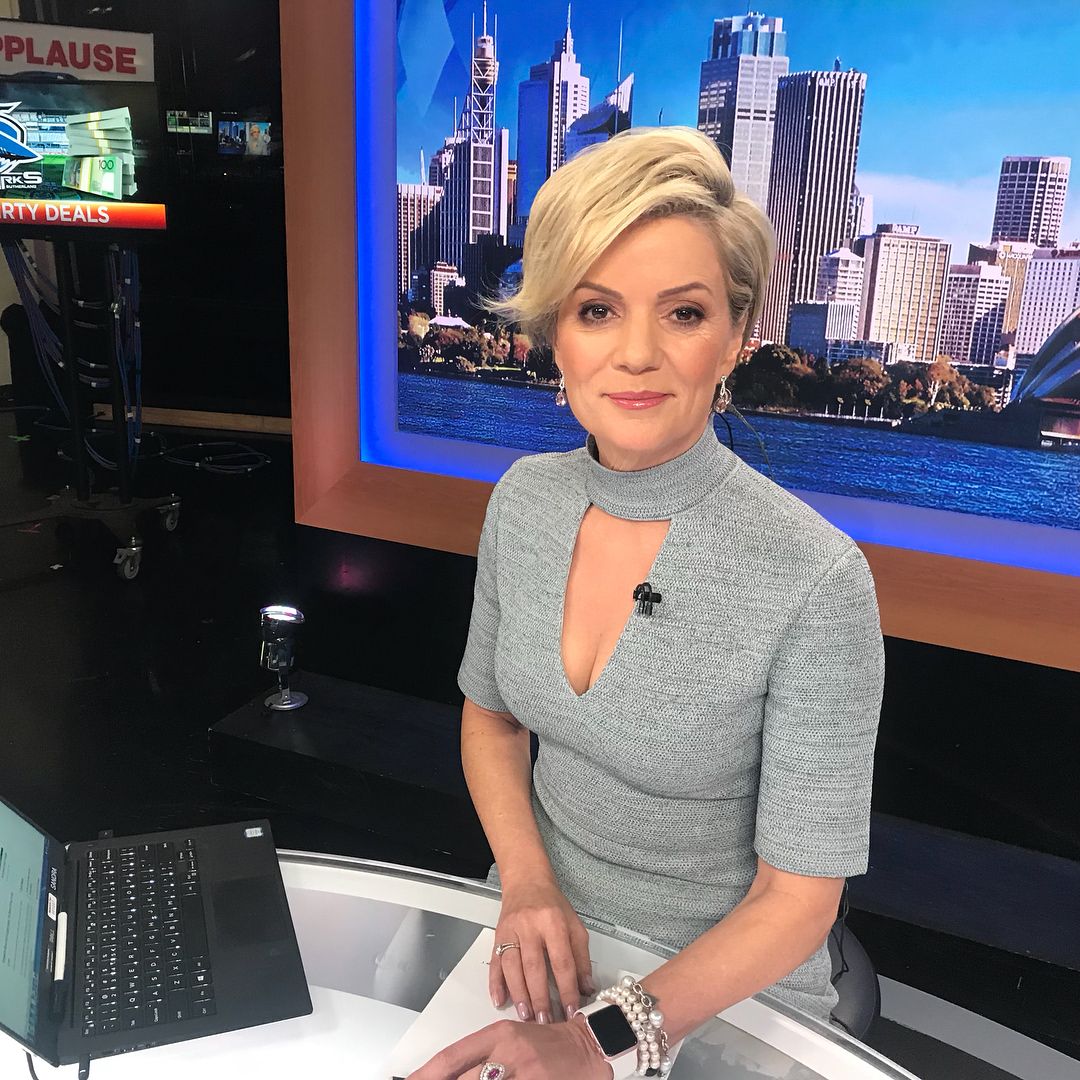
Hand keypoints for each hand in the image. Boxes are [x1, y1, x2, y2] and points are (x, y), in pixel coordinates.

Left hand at [407, 1015, 611, 1079]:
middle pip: (466, 1078)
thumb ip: (481, 1057)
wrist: (590, 1044)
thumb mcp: (512, 1039)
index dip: (428, 1073)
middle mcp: (509, 1051)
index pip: (452, 1056)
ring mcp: (526, 1072)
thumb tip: (451, 1073)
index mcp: (498, 1034)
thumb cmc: (549, 1043)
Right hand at [491, 878, 594, 1022]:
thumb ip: (581, 957)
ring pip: (512, 966)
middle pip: (534, 966)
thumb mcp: (575, 925)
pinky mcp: (497, 935)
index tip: (571, 1010)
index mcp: (554, 922)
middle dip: (540, 997)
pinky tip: (500, 999)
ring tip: (526, 1016)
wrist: (526, 881)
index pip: (562, 961)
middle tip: (545, 1021)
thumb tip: (586, 988)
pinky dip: (495, 982)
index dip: (567, 989)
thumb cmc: (552, 905)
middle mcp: (530, 926)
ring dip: (519, 994)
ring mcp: (511, 930)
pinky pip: (495, 962)